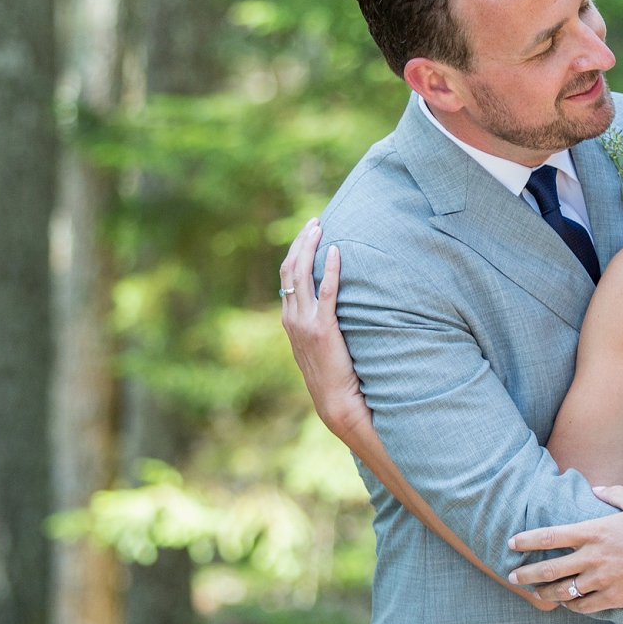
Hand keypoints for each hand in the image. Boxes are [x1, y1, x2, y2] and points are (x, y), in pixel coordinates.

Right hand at [279, 219, 367, 435]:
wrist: (334, 401)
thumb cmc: (330, 374)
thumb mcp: (314, 345)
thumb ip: (315, 323)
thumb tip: (327, 304)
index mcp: (288, 319)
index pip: (285, 276)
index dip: (295, 251)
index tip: (308, 233)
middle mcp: (291, 317)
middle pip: (290, 268)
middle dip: (301, 242)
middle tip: (315, 222)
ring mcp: (305, 323)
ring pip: (302, 274)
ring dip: (311, 247)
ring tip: (321, 228)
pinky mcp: (323, 328)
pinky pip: (326, 292)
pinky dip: (331, 269)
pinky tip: (337, 252)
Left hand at [505, 485, 622, 611]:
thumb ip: (614, 494)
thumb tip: (596, 488)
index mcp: (595, 531)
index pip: (550, 536)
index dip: (527, 541)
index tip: (512, 543)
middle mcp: (594, 556)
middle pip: (548, 569)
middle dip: (525, 574)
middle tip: (512, 576)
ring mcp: (603, 579)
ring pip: (563, 591)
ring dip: (545, 593)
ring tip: (535, 594)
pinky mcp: (615, 597)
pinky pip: (585, 606)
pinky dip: (572, 606)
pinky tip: (567, 604)